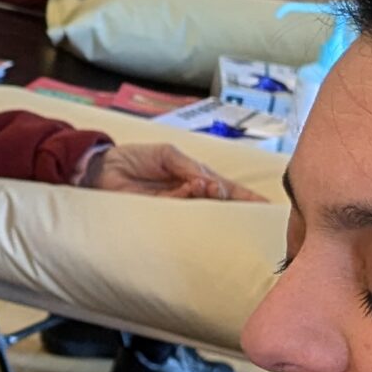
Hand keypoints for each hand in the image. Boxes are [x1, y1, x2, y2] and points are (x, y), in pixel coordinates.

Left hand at [85, 141, 260, 203]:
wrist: (102, 168)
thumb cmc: (136, 158)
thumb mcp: (167, 154)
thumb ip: (188, 167)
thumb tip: (210, 183)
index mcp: (198, 178)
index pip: (229, 190)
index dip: (249, 200)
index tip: (270, 210)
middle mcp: (191, 196)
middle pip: (221, 204)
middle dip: (232, 204)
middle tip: (233, 200)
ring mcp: (177, 207)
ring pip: (202, 210)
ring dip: (207, 199)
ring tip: (204, 188)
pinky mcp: (160, 217)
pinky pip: (180, 213)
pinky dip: (187, 201)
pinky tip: (189, 191)